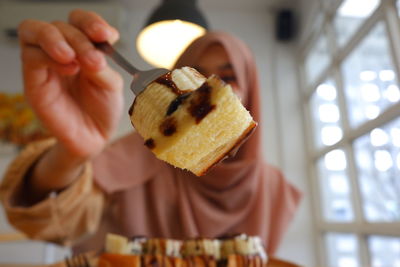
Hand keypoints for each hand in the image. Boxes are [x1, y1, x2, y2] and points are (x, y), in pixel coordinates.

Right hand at [19, 9, 123, 158]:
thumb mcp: (111, 85)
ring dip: (57, 40)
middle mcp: (62, 51)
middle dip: (79, 38)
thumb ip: (101, 66)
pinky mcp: (33, 80)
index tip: (106, 35)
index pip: (79, 20)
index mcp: (84, 48)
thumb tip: (92, 51)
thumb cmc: (103, 110)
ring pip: (34, 31)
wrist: (94, 138)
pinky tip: (69, 69)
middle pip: (59, 25)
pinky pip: (31, 56)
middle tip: (94, 59)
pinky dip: (49, 56)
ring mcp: (45, 64)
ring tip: (75, 60)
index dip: (91, 21)